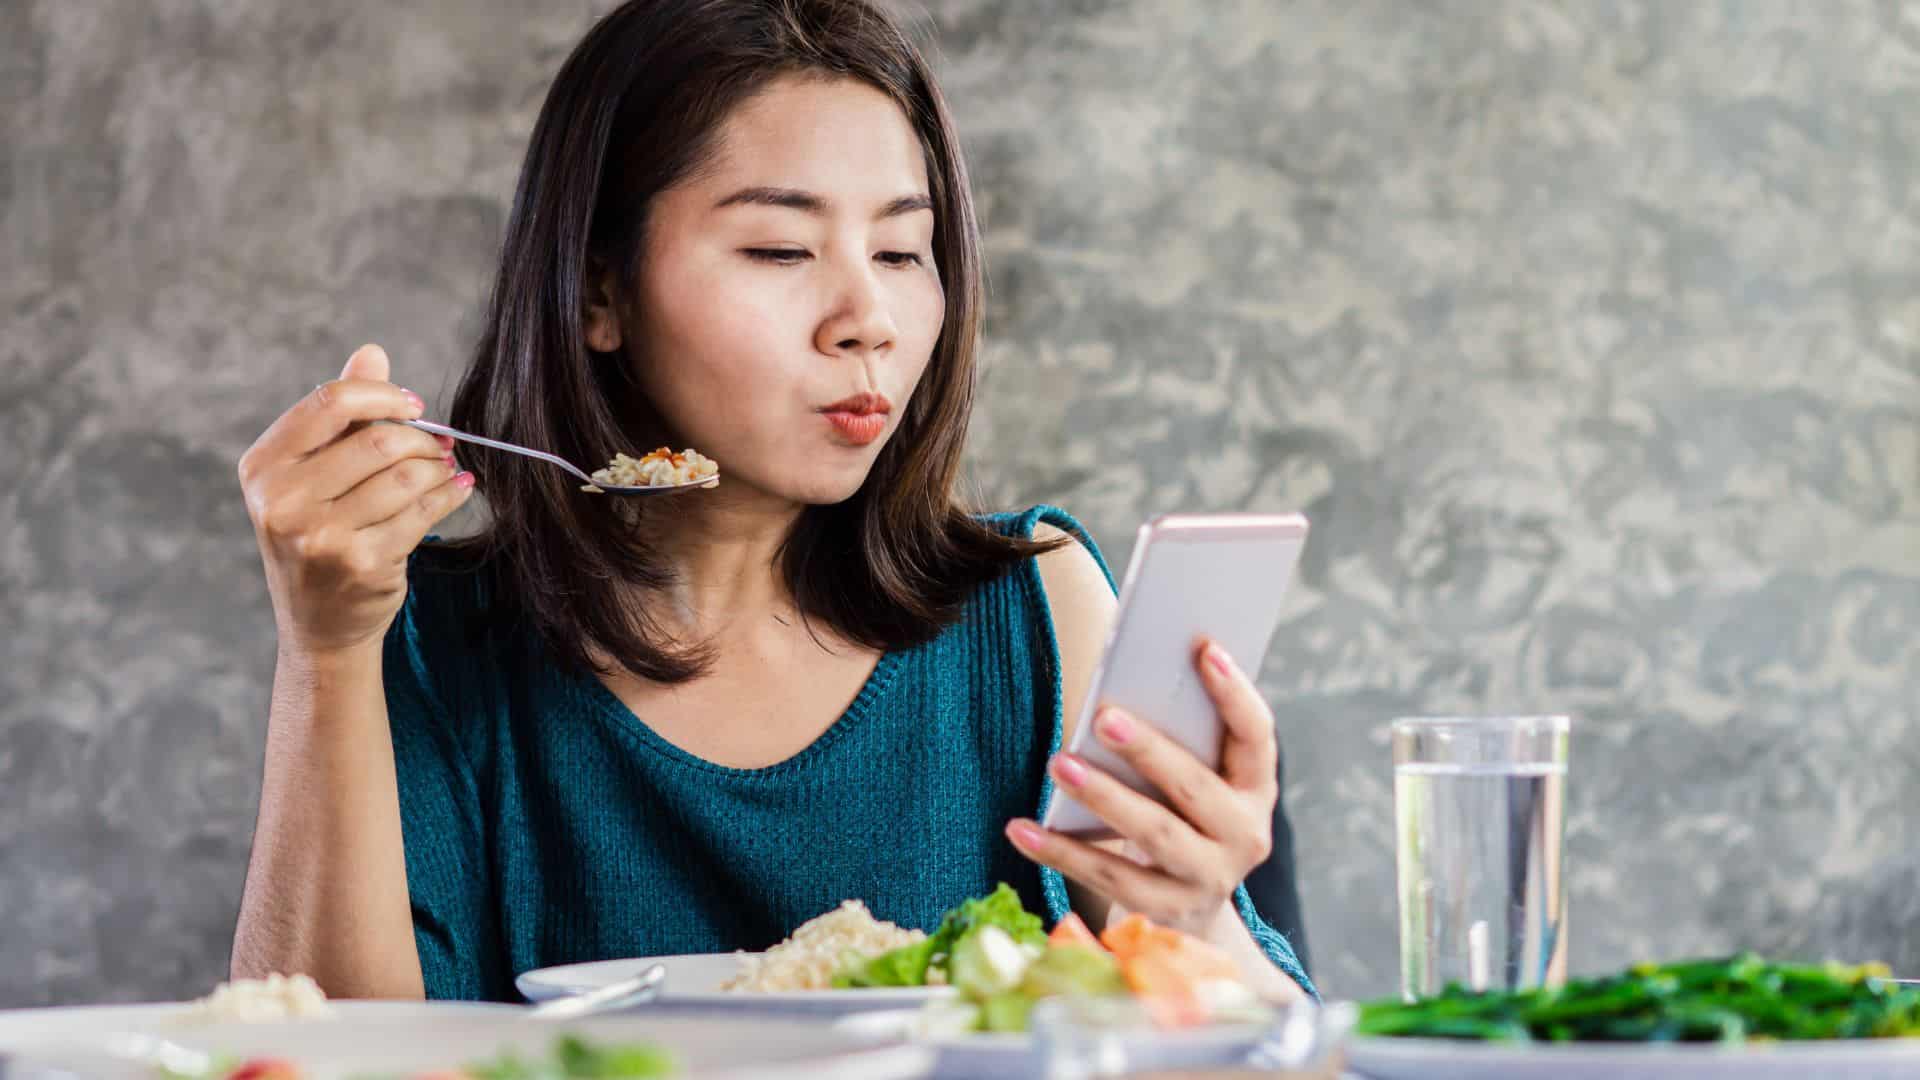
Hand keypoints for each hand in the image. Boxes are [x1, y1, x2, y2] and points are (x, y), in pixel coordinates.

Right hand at [239, 345, 474, 655]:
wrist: (319, 625)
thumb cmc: (318, 537)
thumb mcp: (313, 475)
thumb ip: (341, 414)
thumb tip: (372, 353)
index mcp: (263, 467)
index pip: (330, 402)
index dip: (384, 397)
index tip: (415, 408)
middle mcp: (282, 501)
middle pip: (377, 439)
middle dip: (421, 439)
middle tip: (441, 446)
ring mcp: (319, 536)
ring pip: (405, 475)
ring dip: (439, 467)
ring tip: (446, 469)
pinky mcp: (360, 563)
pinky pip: (423, 511)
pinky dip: (450, 494)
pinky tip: (459, 488)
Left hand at [1006, 638, 1278, 935]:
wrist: (1192, 917)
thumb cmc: (1181, 819)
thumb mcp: (1195, 783)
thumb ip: (1178, 742)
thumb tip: (1120, 690)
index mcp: (1255, 790)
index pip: (1256, 736)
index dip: (1234, 693)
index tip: (1203, 650)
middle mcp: (1244, 837)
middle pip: (1196, 788)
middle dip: (1150, 751)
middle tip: (1105, 718)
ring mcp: (1207, 879)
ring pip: (1153, 834)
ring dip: (1104, 796)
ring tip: (1059, 763)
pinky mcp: (1165, 912)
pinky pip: (1108, 879)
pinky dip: (1061, 852)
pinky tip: (1021, 828)